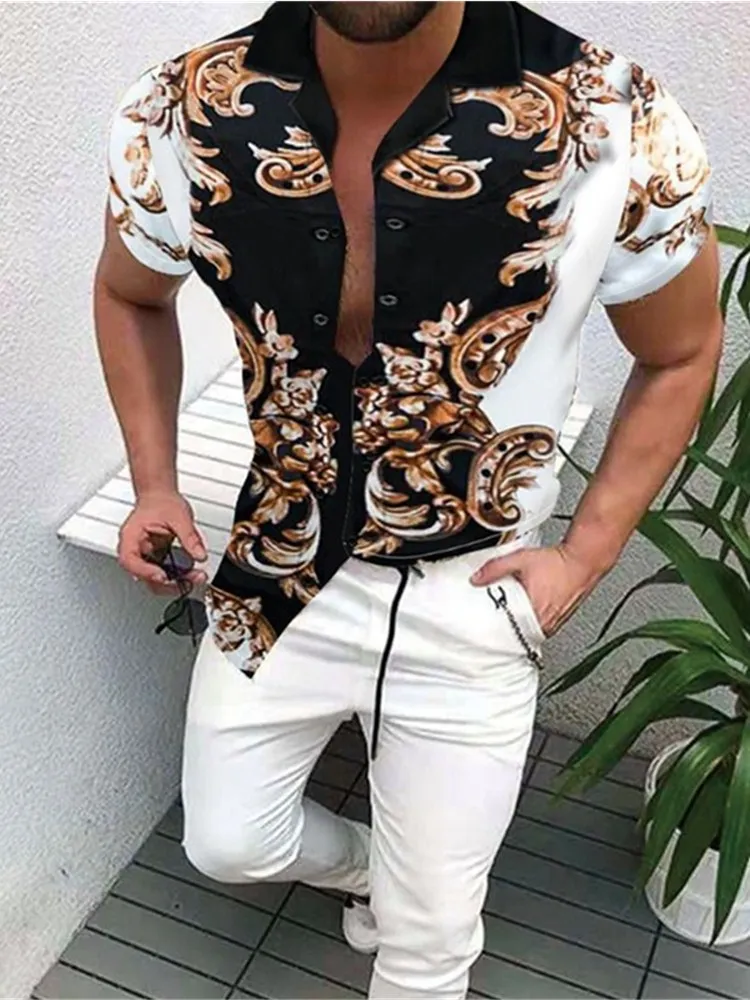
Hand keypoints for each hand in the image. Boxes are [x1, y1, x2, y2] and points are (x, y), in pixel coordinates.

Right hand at [118, 491, 207, 595]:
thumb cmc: (161, 502)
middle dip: (168, 583)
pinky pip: (164, 573)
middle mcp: (135, 551)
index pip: (131, 561)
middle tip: (189, 580)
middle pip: (144, 576)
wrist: (160, 495)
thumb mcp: (179, 517)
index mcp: (131, 538)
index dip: (146, 572)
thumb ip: (190, 537)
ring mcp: (145, 557)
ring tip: (196, 577)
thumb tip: (199, 555)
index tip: (163, 576)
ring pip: (155, 580)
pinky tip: (191, 574)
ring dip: (175, 582)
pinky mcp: (155, 560)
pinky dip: (177, 576)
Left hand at [469, 544, 602, 637]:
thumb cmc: (558, 563)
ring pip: (530, 632)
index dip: (495, 632)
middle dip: (505, 628)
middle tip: (493, 621)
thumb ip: (495, 568)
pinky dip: (530, 621)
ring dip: (519, 625)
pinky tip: (526, 611)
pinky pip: (540, 626)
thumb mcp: (520, 560)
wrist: (582, 560)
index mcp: (534, 614)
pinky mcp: (559, 619)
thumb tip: (477, 579)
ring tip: (508, 616)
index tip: (484, 630)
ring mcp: (554, 623)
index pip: (509, 634)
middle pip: (519, 634)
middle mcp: (546, 624)